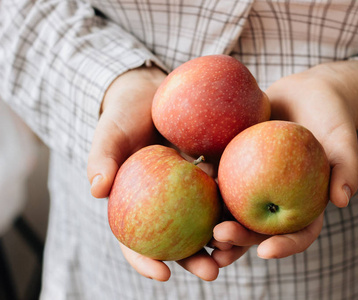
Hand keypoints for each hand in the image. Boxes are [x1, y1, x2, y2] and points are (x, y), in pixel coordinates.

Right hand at [87, 65, 219, 280]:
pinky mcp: (212, 173)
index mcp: (136, 204)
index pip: (136, 241)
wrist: (153, 91)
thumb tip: (97, 190)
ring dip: (223, 240)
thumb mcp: (110, 133)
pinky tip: (249, 212)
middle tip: (212, 273)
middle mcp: (165, 203)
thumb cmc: (125, 115)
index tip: (163, 275)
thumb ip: (102, 158)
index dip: (146, 261)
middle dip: (195, 260)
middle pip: (178, 240)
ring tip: (238, 250)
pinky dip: (235, 204)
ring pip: (206, 221)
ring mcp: (190, 190)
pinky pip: (224, 191)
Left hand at [212, 60, 357, 264]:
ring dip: (216, 224)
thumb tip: (343, 200)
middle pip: (259, 229)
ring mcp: (256, 185)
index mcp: (306, 204)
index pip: (298, 234)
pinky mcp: (237, 166)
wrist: (305, 93)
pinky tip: (189, 189)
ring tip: (200, 231)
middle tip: (221, 238)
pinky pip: (222, 179)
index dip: (284, 247)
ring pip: (235, 211)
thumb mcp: (342, 137)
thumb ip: (347, 166)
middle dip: (239, 240)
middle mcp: (278, 200)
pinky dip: (207, 187)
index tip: (266, 252)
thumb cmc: (329, 115)